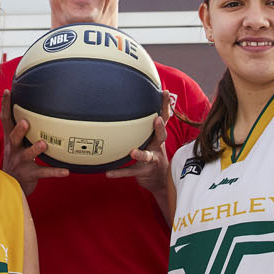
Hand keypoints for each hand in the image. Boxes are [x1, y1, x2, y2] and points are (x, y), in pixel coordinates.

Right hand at [1, 89, 68, 196]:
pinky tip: (66, 171)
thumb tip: (32, 109)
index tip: (8, 91)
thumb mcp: (15, 144)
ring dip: (35, 149)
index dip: (5, 106)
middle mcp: (13, 150)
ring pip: (27, 155)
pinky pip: (43, 173)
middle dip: (19, 130)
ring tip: (43, 144)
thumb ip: (21, 129)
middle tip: (25, 122)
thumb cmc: (17, 160)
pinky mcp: (30, 175)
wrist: (11, 186)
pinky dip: (55, 172)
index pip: (6, 121)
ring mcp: (21, 163)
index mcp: (11, 140)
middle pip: (13, 138)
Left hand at [105, 91, 172, 209]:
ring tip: (132, 152)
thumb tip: (133, 102)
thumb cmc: (153, 154)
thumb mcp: (153, 139)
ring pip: (147, 156)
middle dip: (159, 128)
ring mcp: (152, 161)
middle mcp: (157, 147)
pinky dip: (120, 172)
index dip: (165, 106)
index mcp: (158, 137)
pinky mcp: (143, 172)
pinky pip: (131, 172)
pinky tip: (109, 173)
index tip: (164, 92)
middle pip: (161, 136)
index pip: (164, 119)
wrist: (160, 181)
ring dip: (140, 154)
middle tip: (157, 119)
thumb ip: (145, 125)